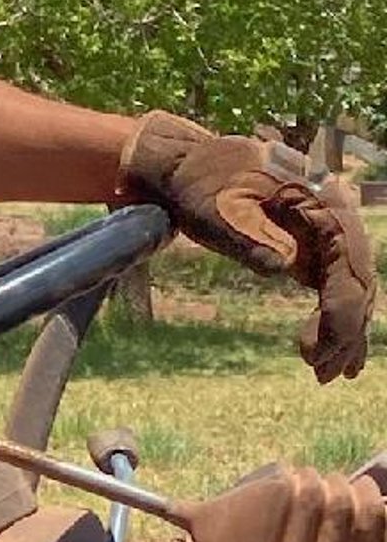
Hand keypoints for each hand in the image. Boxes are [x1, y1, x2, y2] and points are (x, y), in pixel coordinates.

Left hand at [117, 113, 375, 382]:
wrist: (184, 167)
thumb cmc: (198, 185)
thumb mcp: (216, 208)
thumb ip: (251, 235)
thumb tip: (287, 267)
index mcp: (320, 199)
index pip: (348, 265)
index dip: (339, 313)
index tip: (315, 349)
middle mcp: (334, 215)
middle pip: (358, 281)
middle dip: (343, 331)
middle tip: (319, 373)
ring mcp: (325, 232)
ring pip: (352, 288)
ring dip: (343, 333)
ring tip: (325, 374)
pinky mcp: (312, 247)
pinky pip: (335, 286)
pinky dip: (336, 318)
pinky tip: (331, 353)